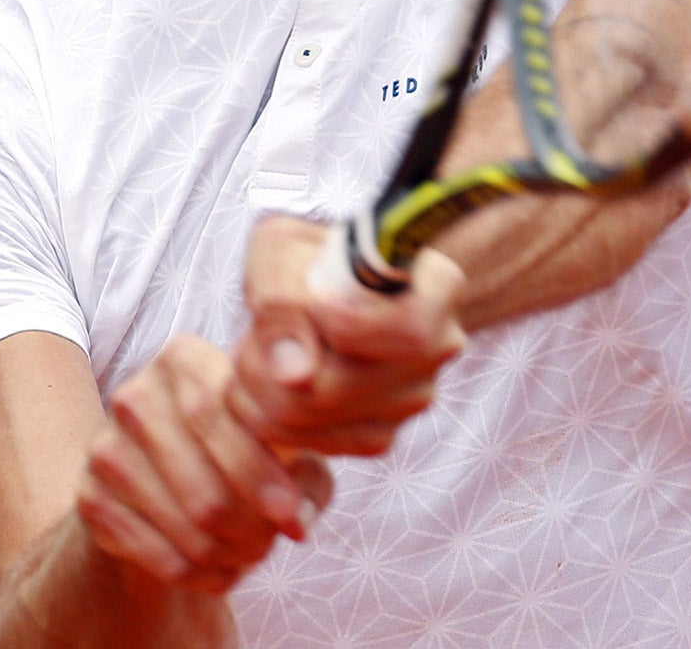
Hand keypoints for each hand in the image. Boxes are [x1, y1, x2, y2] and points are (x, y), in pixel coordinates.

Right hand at [76, 334, 331, 594]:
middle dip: (251, 528)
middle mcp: (135, 395)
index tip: (288, 513)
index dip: (258, 472)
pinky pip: (158, 555)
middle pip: (204, 486)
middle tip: (272, 541)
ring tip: (250, 552)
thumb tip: (299, 520)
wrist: (158, 475)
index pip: (218, 414)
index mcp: (184, 358)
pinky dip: (199, 574)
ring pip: (186, 526)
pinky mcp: (90, 499)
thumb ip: (306, 474)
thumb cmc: (235, 449)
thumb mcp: (279, 445)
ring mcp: (105, 448)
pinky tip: (219, 569)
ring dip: (230, 554)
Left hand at [231, 215, 464, 457]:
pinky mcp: (381, 435)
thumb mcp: (282, 248)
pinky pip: (311, 442)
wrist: (323, 280)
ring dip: (262, 387)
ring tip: (262, 347)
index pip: (403, 329)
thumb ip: (280, 296)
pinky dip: (273, 414)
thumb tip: (294, 374)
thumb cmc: (305, 257)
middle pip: (332, 387)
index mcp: (438, 287)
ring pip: (310, 420)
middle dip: (266, 361)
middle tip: (252, 330)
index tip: (305, 297)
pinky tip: (274, 377)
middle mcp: (438, 348)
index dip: (336, 319)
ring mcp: (413, 399)